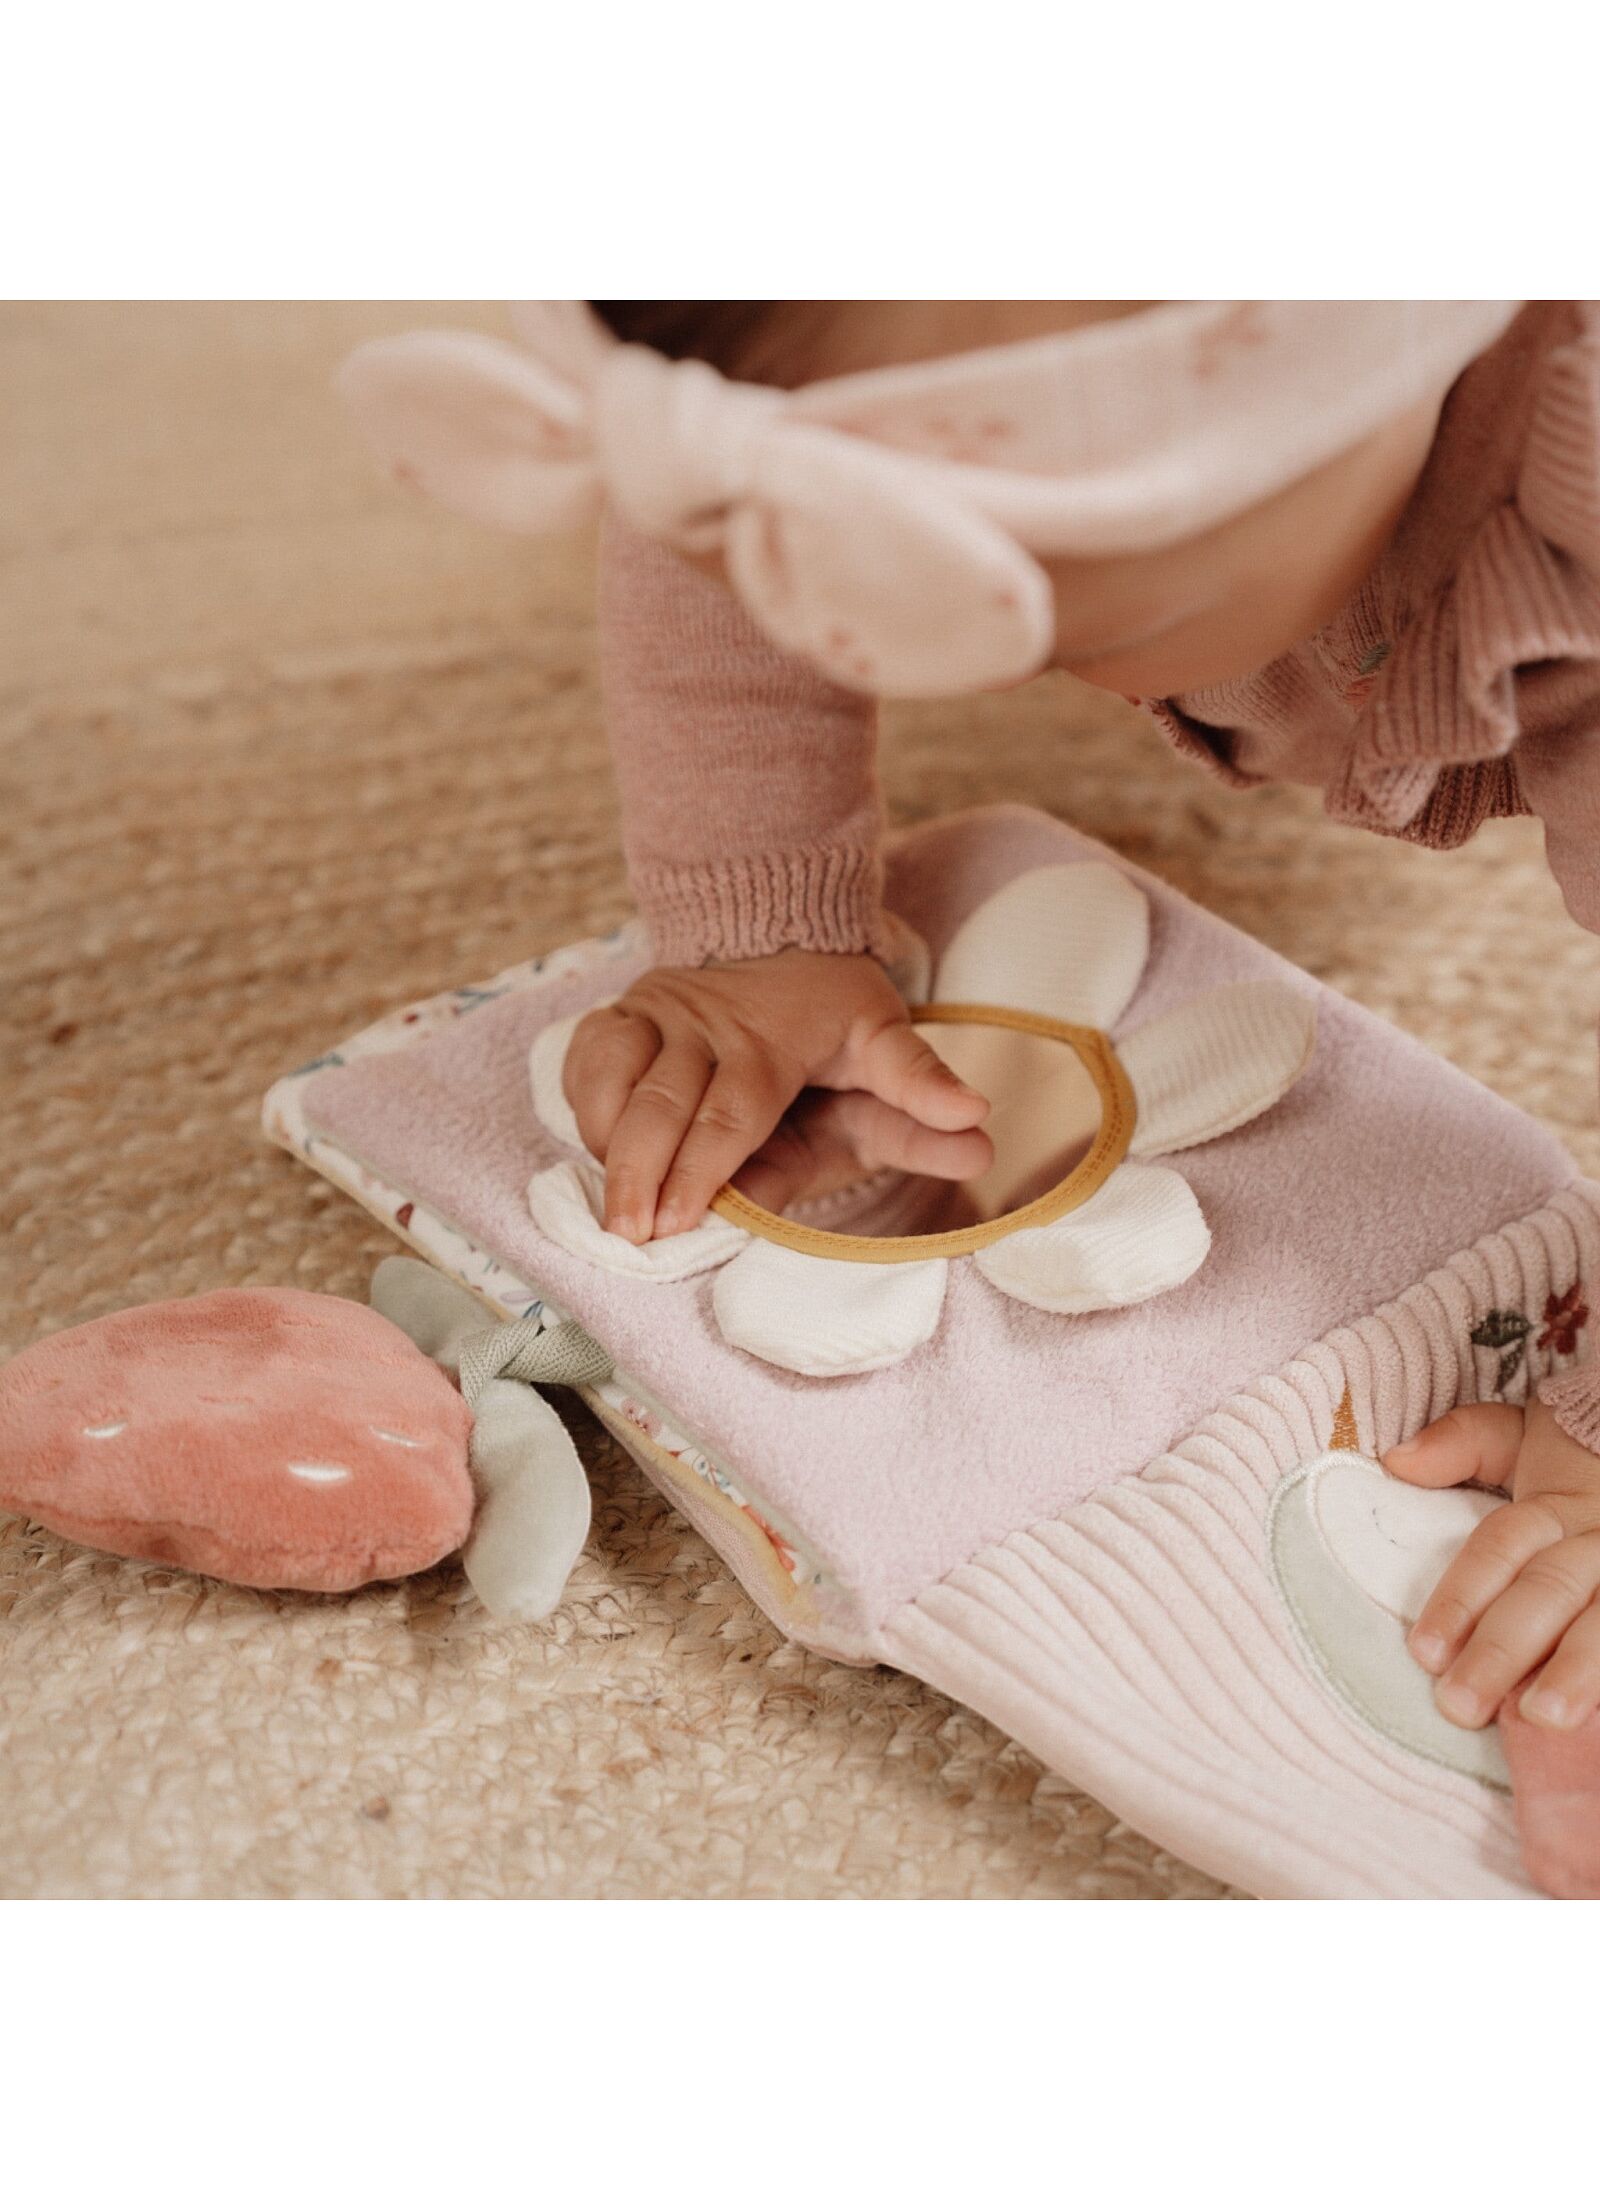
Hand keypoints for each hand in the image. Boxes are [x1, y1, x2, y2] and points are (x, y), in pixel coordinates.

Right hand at [563, 947, 992, 1241]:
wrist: (778, 925)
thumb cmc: (834, 1006)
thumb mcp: (886, 1038)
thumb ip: (921, 1086)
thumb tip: (978, 1124)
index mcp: (768, 1041)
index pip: (730, 1114)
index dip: (702, 1169)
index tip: (681, 1221)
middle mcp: (703, 1024)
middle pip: (661, 1106)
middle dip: (639, 1175)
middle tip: (629, 1235)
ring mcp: (655, 1014)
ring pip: (614, 1079)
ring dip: (606, 1144)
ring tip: (607, 1210)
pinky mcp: (620, 1012)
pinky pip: (587, 1059)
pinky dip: (585, 1104)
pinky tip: (594, 1152)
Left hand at [1384, 1399, 1599, 1730]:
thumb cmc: (1577, 1460)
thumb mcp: (1522, 1435)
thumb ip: (1464, 1443)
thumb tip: (1397, 1460)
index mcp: (1558, 1503)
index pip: (1503, 1547)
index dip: (1462, 1597)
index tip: (1424, 1653)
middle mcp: (1599, 1539)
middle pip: (1547, 1590)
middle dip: (1503, 1648)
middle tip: (1460, 1704)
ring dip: (1575, 1670)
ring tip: (1542, 1718)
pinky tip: (1599, 1717)